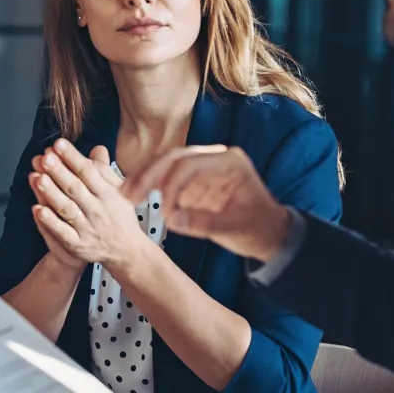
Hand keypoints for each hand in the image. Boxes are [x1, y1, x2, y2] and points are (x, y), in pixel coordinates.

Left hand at [29, 141, 152, 273]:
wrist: (127, 251)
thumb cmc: (119, 216)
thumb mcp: (119, 191)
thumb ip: (105, 170)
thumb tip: (97, 148)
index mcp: (108, 194)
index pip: (88, 172)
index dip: (73, 157)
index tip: (59, 144)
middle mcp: (97, 210)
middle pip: (75, 188)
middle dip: (60, 172)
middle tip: (46, 157)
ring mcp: (87, 228)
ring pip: (67, 209)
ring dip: (52, 194)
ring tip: (38, 178)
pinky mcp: (78, 244)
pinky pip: (63, 233)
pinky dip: (50, 222)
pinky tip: (37, 209)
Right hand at [118, 145, 291, 261]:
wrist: (269, 234)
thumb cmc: (259, 228)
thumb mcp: (235, 228)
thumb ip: (204, 223)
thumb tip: (171, 220)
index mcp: (229, 162)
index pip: (191, 163)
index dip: (172, 185)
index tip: (164, 211)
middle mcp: (214, 158)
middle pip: (174, 158)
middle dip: (149, 175)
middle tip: (128, 195)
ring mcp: (201, 167)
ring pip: (165, 164)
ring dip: (143, 178)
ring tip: (124, 194)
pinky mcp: (192, 180)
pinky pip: (165, 177)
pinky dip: (149, 185)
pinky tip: (132, 195)